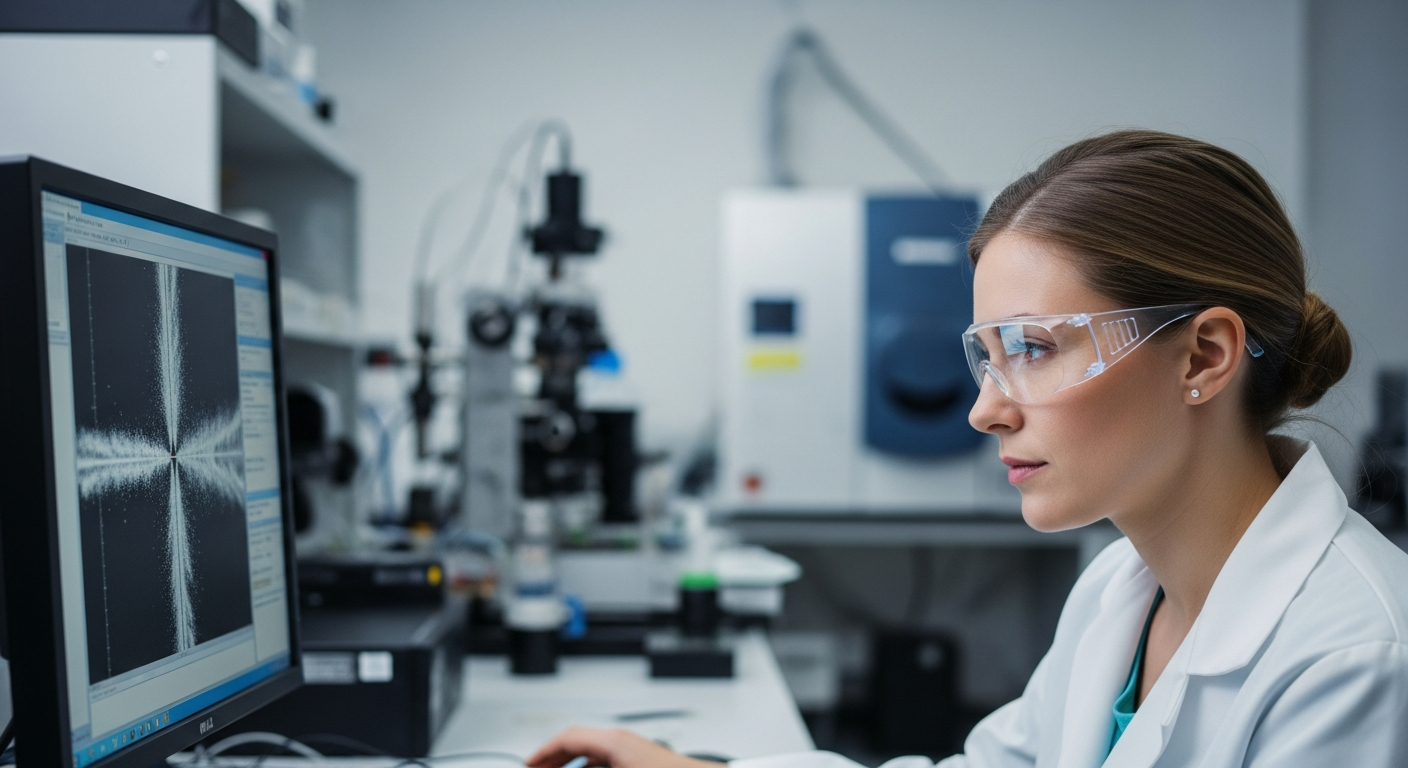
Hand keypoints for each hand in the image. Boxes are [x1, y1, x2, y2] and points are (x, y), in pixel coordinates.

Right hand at [526, 727, 718, 767]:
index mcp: (614, 742)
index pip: (569, 738)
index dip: (543, 752)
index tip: (528, 763)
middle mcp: (623, 742)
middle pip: (579, 744)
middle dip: (556, 759)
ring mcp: (634, 751)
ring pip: (594, 754)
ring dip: (574, 766)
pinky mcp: (642, 762)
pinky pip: (608, 762)